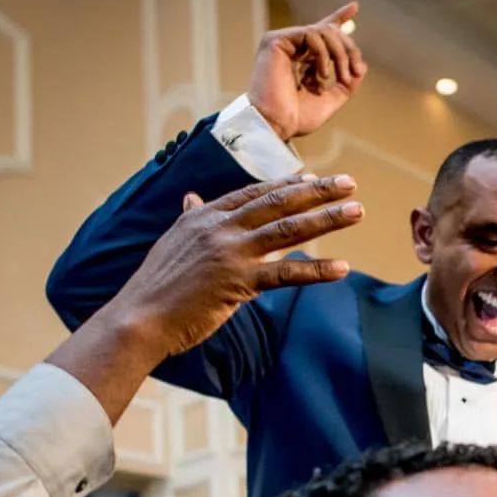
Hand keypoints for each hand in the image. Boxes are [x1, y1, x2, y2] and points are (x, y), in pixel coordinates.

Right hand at [105, 173, 360, 360]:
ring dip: (327, 219)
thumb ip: (189, 218)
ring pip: (288, 230)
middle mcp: (220, 227)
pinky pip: (285, 274)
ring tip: (357, 211)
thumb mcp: (172, 241)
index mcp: (205, 215)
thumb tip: (191, 198)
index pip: (254, 193)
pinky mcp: (238, 283)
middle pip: (278, 202)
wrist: (139, 318)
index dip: (287, 184)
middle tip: (349, 183)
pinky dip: (316, 270)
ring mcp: (230, 253)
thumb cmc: (156, 286)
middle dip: (318, 192)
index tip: (313, 178)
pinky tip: (341, 267)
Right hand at [247, 3, 365, 139]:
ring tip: (341, 77)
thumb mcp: (331, 99)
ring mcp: (284, 43)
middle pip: (330, 31)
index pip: (323, 32)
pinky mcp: (275, 40)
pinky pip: (310, 33)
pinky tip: (321, 74)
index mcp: (304, 59)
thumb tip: (361, 66)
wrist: (275, 124)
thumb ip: (346, 83)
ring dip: (339, 54)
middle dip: (349, 50)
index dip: (339, 18)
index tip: (354, 6)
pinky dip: (323, 52)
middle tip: (354, 72)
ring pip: (323, 31)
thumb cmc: (297, 117)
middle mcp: (293, 48)